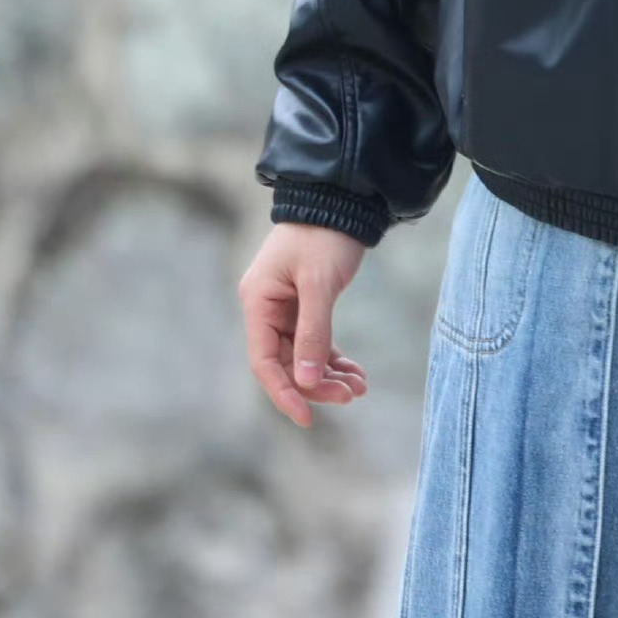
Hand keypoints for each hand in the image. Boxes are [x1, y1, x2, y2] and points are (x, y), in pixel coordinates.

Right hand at [239, 223, 370, 427]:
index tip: (308, 418)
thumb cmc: (325, 235)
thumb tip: (307, 380)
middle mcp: (267, 308)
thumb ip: (313, 332)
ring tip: (359, 388)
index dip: (284, 393)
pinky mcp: (305, 304)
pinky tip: (356, 374)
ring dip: (329, 374)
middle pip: (286, 362)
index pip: (264, 361)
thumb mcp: (319, 283)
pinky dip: (334, 359)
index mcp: (258, 302)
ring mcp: (285, 307)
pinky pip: (316, 342)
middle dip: (317, 384)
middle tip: (351, 396)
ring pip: (303, 356)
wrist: (341, 198)